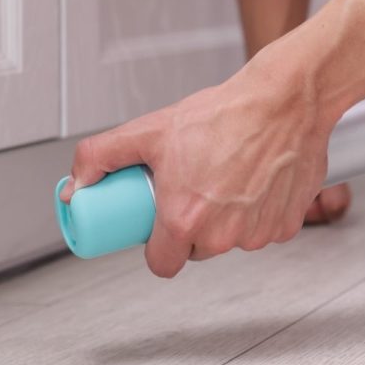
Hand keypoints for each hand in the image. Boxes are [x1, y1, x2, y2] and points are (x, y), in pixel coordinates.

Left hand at [60, 49, 340, 277]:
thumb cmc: (224, 115)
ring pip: (232, 241)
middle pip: (197, 251)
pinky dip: (257, 214)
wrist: (283, 101)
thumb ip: (100, 156)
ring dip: (226, 221)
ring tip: (225, 182)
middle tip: (193, 191)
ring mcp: (257, 233)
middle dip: (192, 228)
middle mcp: (222, 235)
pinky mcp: (287, 226)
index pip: (162, 264)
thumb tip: (77, 185)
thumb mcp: (149, 130)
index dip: (158, 246)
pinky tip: (254, 184)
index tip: (161, 229)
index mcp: (184, 220)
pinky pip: (263, 230)